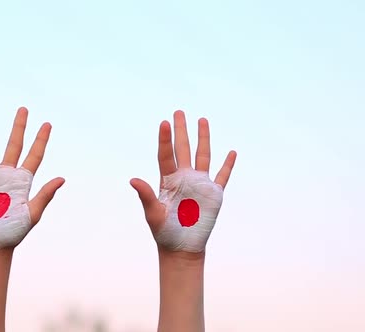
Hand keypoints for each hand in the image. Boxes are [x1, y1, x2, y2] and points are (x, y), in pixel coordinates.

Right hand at [0, 107, 64, 248]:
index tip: (47, 124)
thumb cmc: (14, 231)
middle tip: (23, 109)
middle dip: (18, 128)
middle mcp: (6, 174)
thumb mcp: (33, 213)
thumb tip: (62, 178)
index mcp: (23, 180)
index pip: (34, 155)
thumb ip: (45, 194)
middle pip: (13, 145)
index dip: (41, 140)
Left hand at [130, 110, 236, 252]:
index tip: (164, 122)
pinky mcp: (214, 194)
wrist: (181, 248)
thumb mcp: (153, 213)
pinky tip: (231, 152)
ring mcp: (199, 184)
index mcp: (168, 181)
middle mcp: (184, 178)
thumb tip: (133, 180)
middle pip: (183, 149)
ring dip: (203, 139)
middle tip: (179, 111)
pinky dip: (228, 165)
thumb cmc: (163, 232)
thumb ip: (146, 195)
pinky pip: (222, 176)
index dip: (165, 139)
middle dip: (182, 130)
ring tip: (202, 120)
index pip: (166, 155)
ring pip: (203, 156)